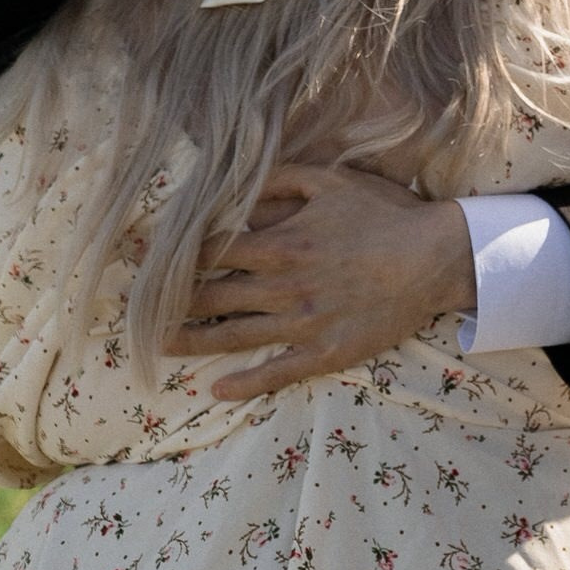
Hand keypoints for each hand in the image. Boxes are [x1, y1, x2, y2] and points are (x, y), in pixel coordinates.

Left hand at [170, 164, 475, 399]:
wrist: (437, 257)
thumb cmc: (386, 215)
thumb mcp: (332, 181)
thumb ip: (281, 179)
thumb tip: (238, 184)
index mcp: (282, 244)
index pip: (212, 252)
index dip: (172, 256)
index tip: (140, 259)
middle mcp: (284, 287)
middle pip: (211, 298)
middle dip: (167, 303)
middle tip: (132, 310)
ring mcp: (303, 324)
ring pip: (234, 337)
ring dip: (191, 342)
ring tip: (159, 345)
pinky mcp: (326, 351)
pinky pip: (277, 372)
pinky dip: (245, 383)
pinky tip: (217, 390)